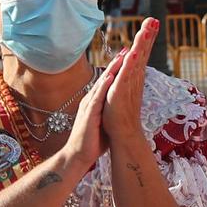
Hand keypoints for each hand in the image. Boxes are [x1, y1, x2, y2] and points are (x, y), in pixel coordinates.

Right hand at [62, 55, 115, 170]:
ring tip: (121, 57)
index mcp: (95, 102)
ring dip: (111, 70)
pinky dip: (103, 87)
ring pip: (101, 84)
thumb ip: (110, 112)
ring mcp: (89, 106)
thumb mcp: (104, 122)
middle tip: (126, 50)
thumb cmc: (92, 142)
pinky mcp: (89, 114)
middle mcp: (91, 101)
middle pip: (104, 78)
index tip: (127, 58)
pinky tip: (110, 77)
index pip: (107, 82)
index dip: (117, 70)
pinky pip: (96, 98)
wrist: (78, 156)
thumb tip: (120, 109)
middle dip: (115, 64)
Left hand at [101, 19, 156, 145]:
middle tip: (153, 19)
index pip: (141, 52)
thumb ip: (125, 75)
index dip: (146, 37)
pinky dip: (130, 64)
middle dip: (148, 35)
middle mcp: (135, 78)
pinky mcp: (121, 92)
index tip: (151, 22)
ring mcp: (129, 84)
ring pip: (136, 59)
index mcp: (134, 76)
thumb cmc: (120, 113)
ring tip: (147, 29)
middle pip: (142, 52)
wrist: (122, 134)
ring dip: (142, 44)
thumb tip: (128, 62)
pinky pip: (126, 75)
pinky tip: (132, 53)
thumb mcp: (122, 88)